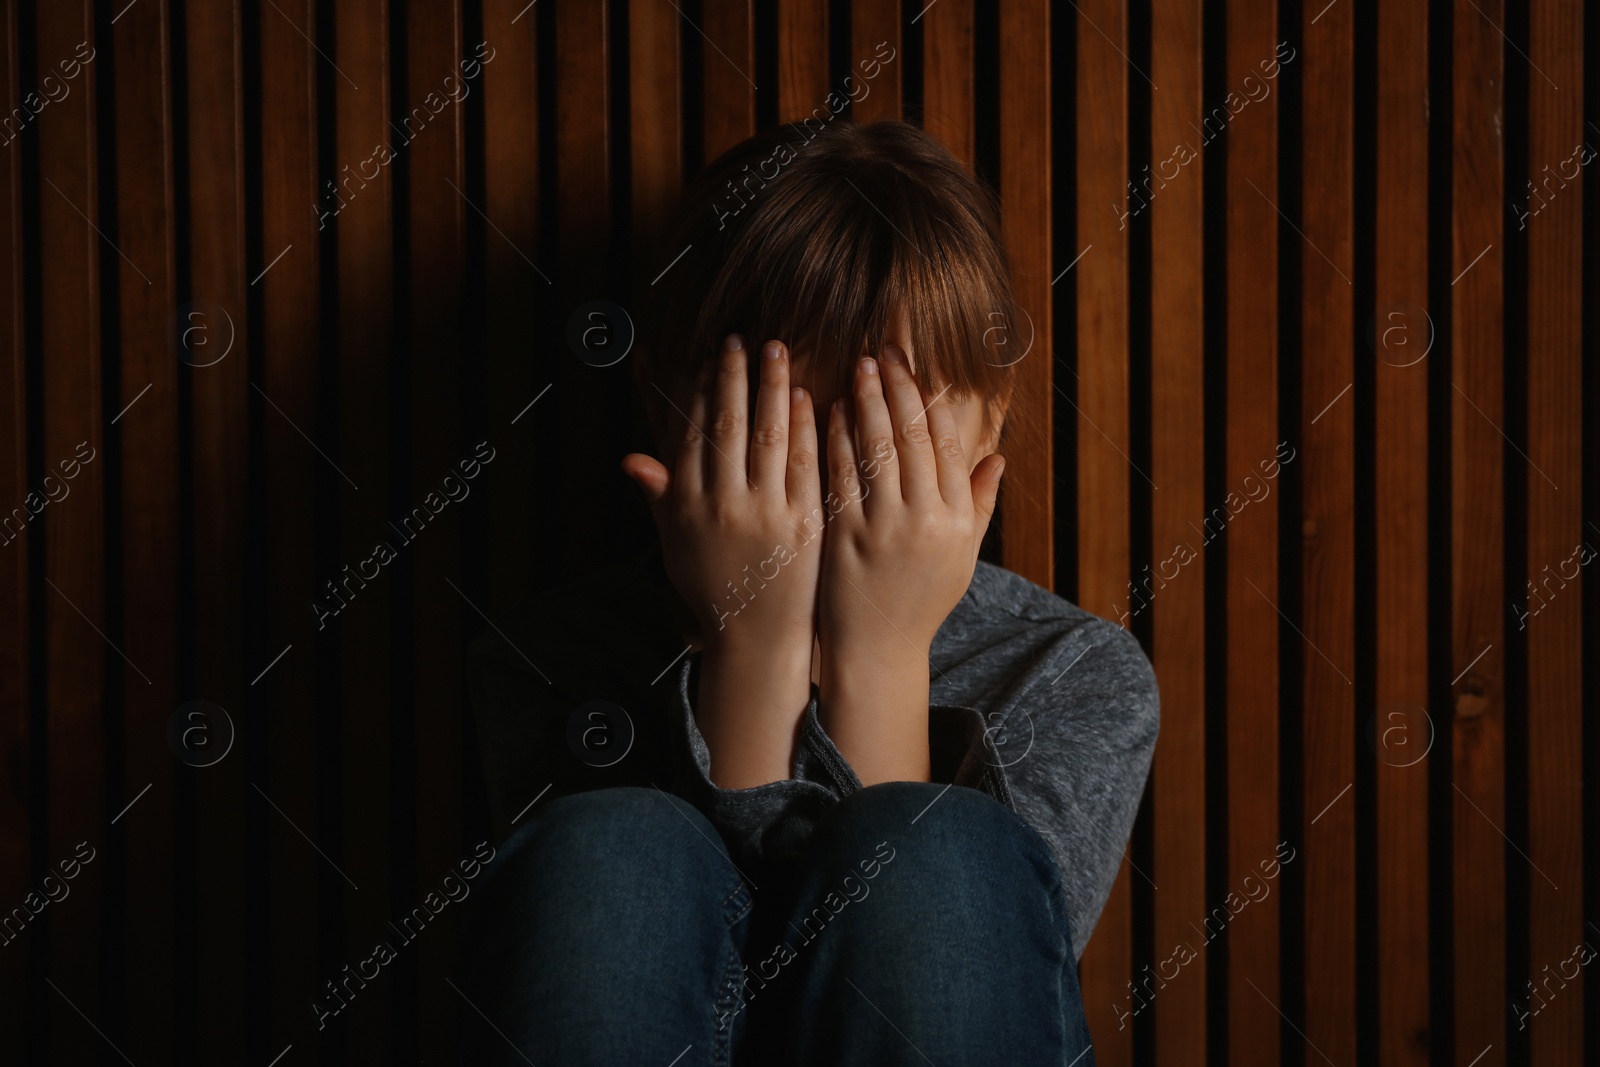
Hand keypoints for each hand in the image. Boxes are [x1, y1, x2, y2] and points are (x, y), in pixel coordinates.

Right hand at [621, 334, 822, 786]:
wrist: (756, 638)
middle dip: (733, 378)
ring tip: (774, 351)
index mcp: (687, 505)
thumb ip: (660, 497)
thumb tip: (631, 458)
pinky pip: (805, 464)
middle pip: (727, 426)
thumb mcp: (676, 544)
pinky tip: (804, 397)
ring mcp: (765, 513)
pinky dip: (804, 427)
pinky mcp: (803, 523)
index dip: (700, 393)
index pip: (692, 434)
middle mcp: (722, 504)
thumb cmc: (714, 589)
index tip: (709, 360)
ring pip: (767, 436)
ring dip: (769, 388)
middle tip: (741, 340)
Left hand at [815, 342, 1003, 783]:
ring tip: (860, 366)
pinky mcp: (846, 537)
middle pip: (915, 438)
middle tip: (886, 352)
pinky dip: (837, 439)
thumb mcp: (960, 556)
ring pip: (878, 448)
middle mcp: (926, 520)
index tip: (919, 369)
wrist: (877, 652)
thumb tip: (998, 456)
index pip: (949, 445)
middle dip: (900, 389)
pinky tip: (829, 410)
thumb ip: (979, 505)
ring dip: (868, 402)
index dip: (933, 402)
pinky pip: (842, 475)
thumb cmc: (919, 601)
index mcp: (957, 520)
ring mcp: (885, 528)